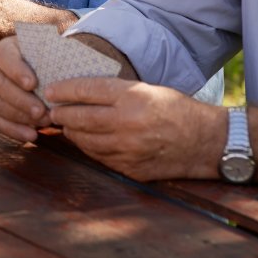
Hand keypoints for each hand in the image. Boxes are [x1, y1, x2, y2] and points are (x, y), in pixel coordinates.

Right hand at [0, 36, 51, 141]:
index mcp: (3, 50)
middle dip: (21, 100)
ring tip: (43, 123)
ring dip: (20, 117)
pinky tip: (32, 135)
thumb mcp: (46, 51)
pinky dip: (14, 130)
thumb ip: (51, 54)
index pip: (5, 57)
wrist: (36, 70)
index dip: (16, 71)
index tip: (33, 84)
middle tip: (42, 111)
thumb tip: (65, 57)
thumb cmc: (44, 60)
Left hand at [46, 78, 223, 181]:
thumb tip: (80, 91)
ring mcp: (128, 149)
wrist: (206, 142)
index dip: (64, 90)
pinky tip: (83, 140)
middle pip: (80, 117)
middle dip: (61, 113)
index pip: (88, 90)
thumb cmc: (176, 110)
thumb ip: (115, 92)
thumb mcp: (148, 89)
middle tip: (51, 109)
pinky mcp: (129, 168)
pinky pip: (98, 157)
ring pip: (84, 140)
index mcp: (133, 98)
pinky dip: (87, 147)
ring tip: (65, 124)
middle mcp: (128, 123)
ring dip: (71, 131)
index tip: (51, 90)